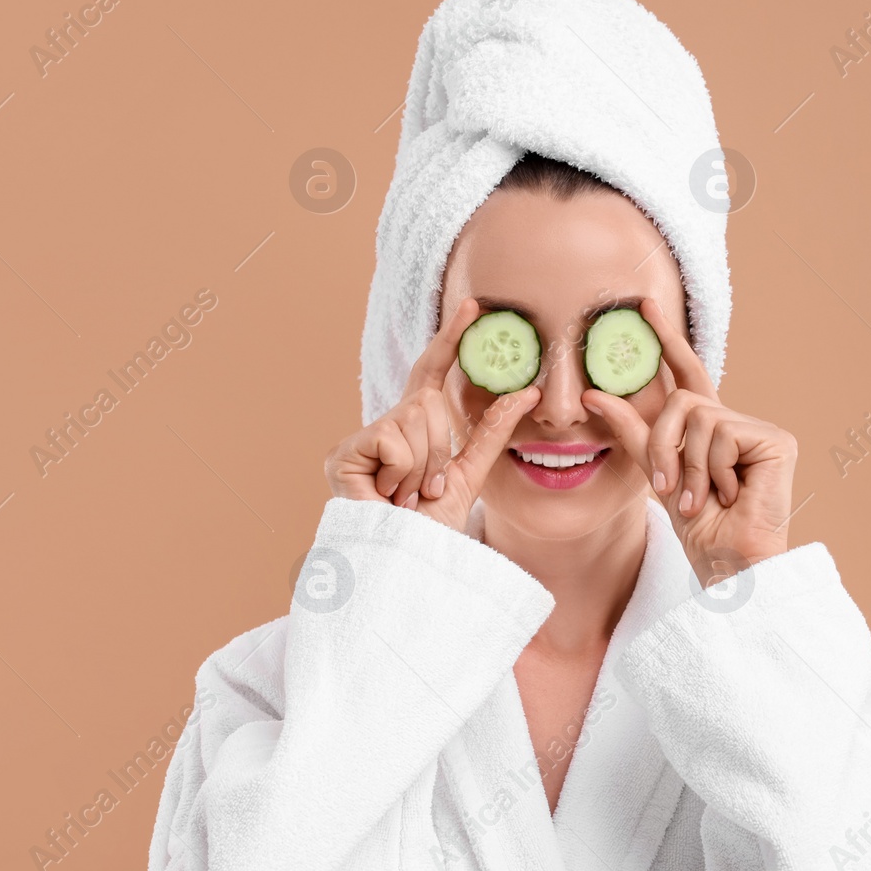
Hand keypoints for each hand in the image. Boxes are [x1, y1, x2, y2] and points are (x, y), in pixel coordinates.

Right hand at [323, 296, 541, 533]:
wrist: (409, 565)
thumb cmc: (434, 529)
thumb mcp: (470, 475)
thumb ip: (493, 431)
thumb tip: (528, 390)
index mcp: (413, 430)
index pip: (432, 373)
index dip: (450, 340)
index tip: (473, 306)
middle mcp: (384, 428)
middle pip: (427, 402)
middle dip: (440, 449)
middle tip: (427, 490)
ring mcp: (360, 441)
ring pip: (413, 419)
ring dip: (424, 467)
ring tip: (407, 498)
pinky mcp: (341, 455)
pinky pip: (393, 439)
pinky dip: (402, 472)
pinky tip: (387, 497)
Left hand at [581, 298, 798, 576]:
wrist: (729, 563)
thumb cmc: (699, 528)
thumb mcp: (656, 474)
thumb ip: (632, 431)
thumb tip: (594, 392)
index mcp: (709, 429)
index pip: (685, 375)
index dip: (667, 341)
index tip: (644, 307)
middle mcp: (734, 423)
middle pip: (681, 398)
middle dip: (662, 443)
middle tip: (664, 485)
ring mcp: (757, 430)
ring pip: (696, 416)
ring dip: (686, 465)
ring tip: (702, 498)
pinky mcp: (775, 439)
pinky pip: (720, 433)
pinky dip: (712, 470)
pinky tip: (728, 494)